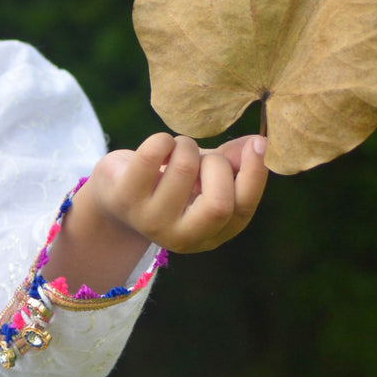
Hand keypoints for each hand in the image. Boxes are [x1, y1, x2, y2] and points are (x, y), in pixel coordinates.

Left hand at [89, 133, 267, 253]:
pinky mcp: (124, 196)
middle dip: (217, 165)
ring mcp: (151, 220)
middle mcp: (181, 237)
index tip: (258, 144)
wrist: (114, 195)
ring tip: (177, 149)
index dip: (255, 176)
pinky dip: (162, 139)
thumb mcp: (206, 177)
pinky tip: (160, 146)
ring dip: (186, 146)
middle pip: (218, 204)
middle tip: (203, 156)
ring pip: (184, 169)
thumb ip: (235, 164)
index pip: (242, 211)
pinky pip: (153, 155)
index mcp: (210, 235)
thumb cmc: (169, 182)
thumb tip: (262, 144)